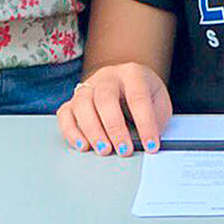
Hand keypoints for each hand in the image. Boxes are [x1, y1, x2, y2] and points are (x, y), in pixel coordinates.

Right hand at [56, 62, 172, 155]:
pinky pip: (65, 114)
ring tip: (104, 150)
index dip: (145, 123)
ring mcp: (88, 87)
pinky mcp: (73, 101)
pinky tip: (83, 145)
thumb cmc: (143, 92)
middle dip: (115, 128)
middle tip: (124, 150)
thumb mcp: (158, 100)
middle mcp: (107, 77)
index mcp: (132, 73)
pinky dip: (71, 132)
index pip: (138, 97)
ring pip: (82, 104)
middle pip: (105, 98)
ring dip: (92, 131)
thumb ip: (156, 117)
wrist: (125, 80)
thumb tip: (149, 139)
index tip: (151, 145)